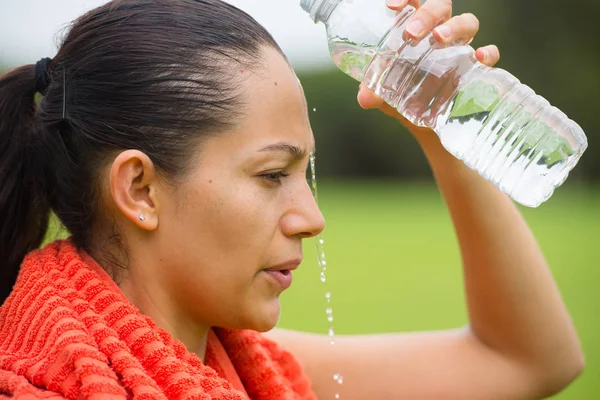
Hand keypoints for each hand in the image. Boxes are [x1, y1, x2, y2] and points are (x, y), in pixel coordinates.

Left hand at [358, 0, 500, 138]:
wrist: (422, 121)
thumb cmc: (400, 94)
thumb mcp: (384, 93)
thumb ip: (374, 91)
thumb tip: (365, 98)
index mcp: (414, 28)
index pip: (413, 2)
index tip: (392, 5)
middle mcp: (438, 31)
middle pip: (441, 7)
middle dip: (428, 14)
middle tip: (412, 33)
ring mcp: (459, 48)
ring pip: (467, 22)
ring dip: (454, 27)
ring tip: (439, 39)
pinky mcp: (474, 68)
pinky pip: (489, 54)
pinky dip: (487, 52)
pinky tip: (479, 58)